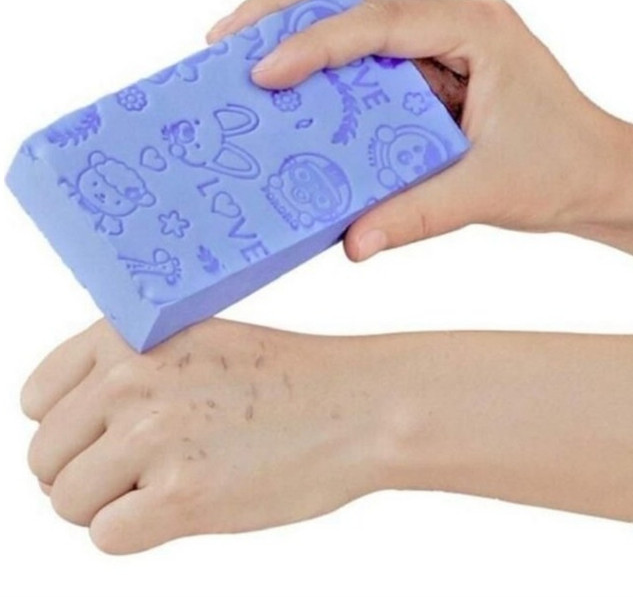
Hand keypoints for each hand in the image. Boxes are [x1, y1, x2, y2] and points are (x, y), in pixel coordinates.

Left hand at [20, 319, 391, 553]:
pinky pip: (107, 538)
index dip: (69, 428)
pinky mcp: (179, 496)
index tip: (107, 438)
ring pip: (69, 502)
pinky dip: (141, 532)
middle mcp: (129, 377)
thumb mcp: (193, 343)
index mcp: (128, 334)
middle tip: (151, 467)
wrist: (355, 404)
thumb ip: (123, 371)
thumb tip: (60, 437)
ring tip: (175, 480)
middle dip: (88, 473)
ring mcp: (152, 435)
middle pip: (45, 457)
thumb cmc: (282, 378)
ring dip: (113, 505)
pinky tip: (191, 503)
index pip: (36, 399)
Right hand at [207, 0, 632, 262]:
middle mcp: (456, 15)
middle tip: (229, 37)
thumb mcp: (488, 192)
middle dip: (284, 0)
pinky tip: (292, 83)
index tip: (262, 71)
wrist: (598, 172)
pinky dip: (320, 55)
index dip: (314, 43)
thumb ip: (417, 214)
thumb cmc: (562, 168)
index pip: (379, 20)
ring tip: (243, 49)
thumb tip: (352, 242)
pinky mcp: (430, 59)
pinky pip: (364, 41)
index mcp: (477, 29)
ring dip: (296, 18)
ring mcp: (443, 33)